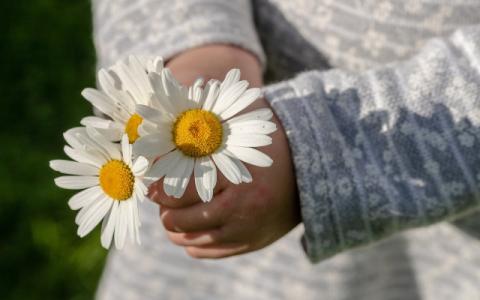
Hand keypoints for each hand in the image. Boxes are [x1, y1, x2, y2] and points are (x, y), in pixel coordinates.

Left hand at [148, 44, 300, 257]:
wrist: (308, 172)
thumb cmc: (267, 145)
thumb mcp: (237, 130)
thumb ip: (200, 130)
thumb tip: (155, 139)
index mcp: (238, 181)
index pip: (181, 193)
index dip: (159, 189)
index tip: (151, 185)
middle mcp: (242, 213)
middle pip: (180, 221)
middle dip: (165, 210)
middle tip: (162, 198)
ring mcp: (246, 234)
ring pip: (189, 240)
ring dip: (175, 227)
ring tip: (174, 211)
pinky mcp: (248, 245)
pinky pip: (204, 252)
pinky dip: (191, 240)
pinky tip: (192, 224)